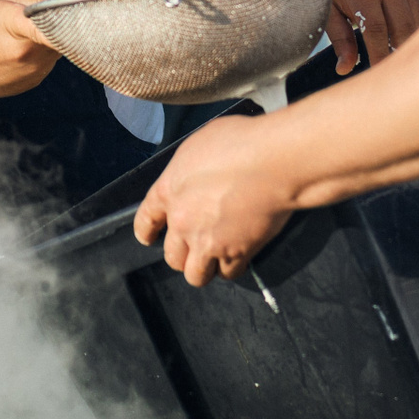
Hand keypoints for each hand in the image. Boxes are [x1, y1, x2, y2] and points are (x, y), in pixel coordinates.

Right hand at [0, 0, 59, 99]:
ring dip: (50, 38)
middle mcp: (31, 54)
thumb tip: (58, 4)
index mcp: (19, 28)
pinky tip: (20, 50)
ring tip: (24, 34)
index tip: (68, 7)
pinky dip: (42, 52)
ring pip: (59, 47)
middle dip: (58, 22)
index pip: (58, 20)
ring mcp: (35, 71)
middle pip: (64, 32)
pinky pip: (49, 60)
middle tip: (42, 16)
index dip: (67, 12)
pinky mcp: (34, 82)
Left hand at [134, 114, 294, 286]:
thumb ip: (190, 168)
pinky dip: (233, 267)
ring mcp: (208, 242)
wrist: (273, 162)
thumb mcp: (200, 144)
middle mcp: (182, 222)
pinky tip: (239, 256)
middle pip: (172, 255)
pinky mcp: (236, 253)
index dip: (146, 231)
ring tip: (215, 260)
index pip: (145, 219)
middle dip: (183, 254)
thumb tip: (197, 174)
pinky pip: (229, 273)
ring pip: (196, 274)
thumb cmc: (241, 143)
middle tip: (196, 247)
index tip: (148, 238)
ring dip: (205, 268)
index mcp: (169, 191)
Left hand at [323, 0, 418, 73]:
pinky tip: (411, 40)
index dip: (380, 57)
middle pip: (403, 29)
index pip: (376, 33)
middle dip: (401, 54)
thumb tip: (345, 69)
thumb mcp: (329, 7)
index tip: (380, 77)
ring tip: (406, 62)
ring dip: (413, 42)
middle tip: (397, 75)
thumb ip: (340, 38)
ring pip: (418, 21)